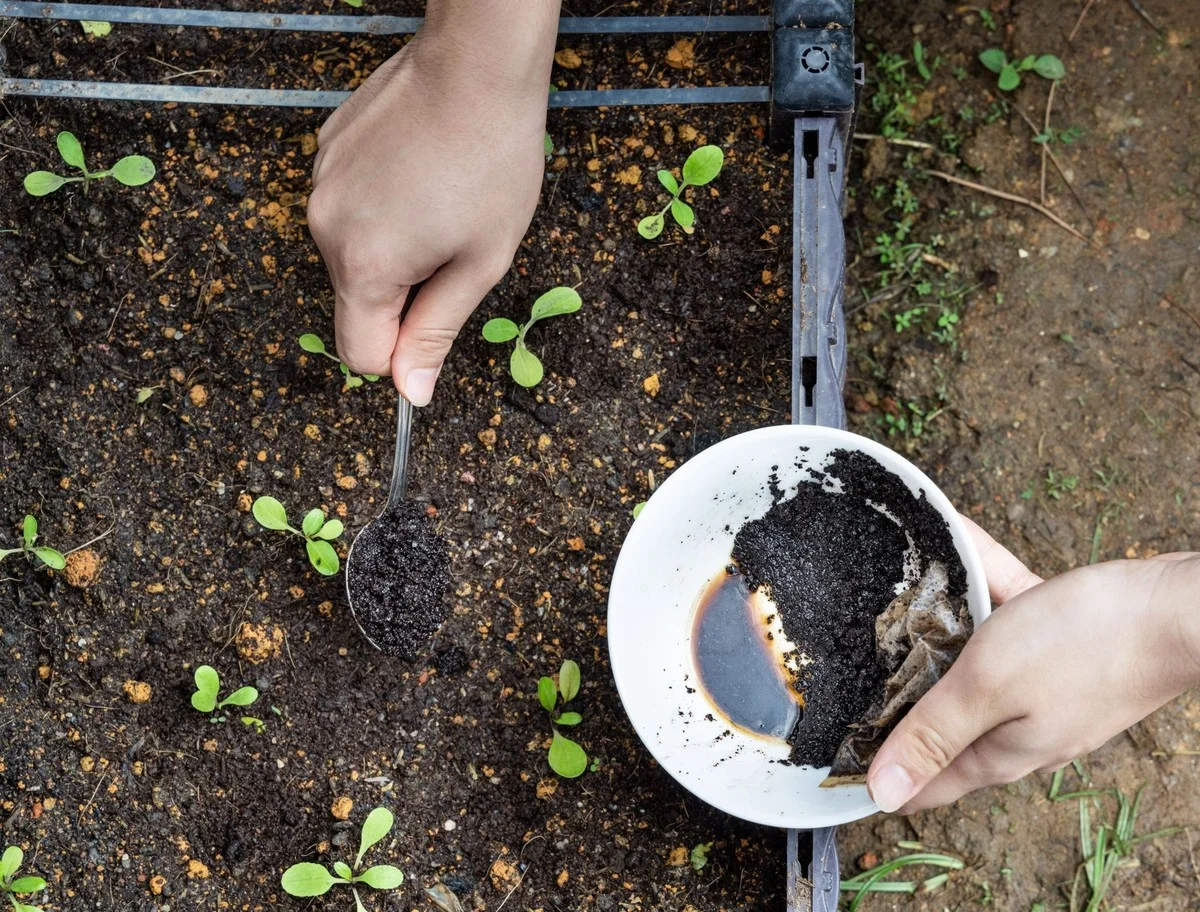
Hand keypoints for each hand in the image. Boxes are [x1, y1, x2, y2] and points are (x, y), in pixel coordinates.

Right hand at [306, 3, 558, 404]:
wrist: (475, 64)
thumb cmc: (492, 163)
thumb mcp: (479, 263)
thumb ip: (437, 331)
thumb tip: (410, 391)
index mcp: (365, 266)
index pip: (359, 354)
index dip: (400, 350)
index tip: (434, 318)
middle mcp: (325, 227)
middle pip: (355, 299)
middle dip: (402, 290)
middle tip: (451, 243)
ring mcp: (319, 183)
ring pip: (352, 250)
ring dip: (391, 243)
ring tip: (437, 198)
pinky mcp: (325, 149)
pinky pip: (348, 203)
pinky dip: (379, 201)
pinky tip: (416, 168)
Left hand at [867, 516, 1199, 812]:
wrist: (1180, 607)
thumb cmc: (1084, 645)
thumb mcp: (988, 687)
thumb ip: (934, 734)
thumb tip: (883, 793)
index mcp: (998, 750)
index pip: (927, 782)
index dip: (880, 775)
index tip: (835, 760)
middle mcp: (1019, 726)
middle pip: (942, 715)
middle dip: (899, 691)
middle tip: (853, 664)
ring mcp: (1045, 686)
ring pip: (973, 656)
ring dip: (940, 624)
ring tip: (901, 590)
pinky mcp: (1063, 645)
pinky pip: (1006, 611)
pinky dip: (984, 584)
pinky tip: (962, 542)